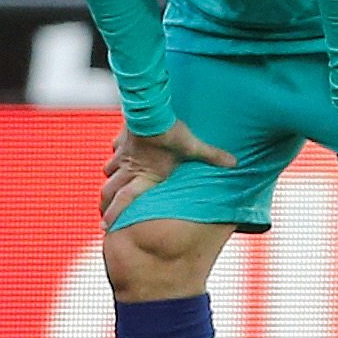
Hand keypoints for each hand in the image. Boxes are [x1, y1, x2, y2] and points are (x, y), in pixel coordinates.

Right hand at [100, 121, 236, 228]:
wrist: (150, 110)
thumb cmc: (169, 132)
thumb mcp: (192, 146)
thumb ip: (212, 155)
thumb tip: (233, 163)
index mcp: (145, 176)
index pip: (124, 200)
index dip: (114, 214)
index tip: (105, 227)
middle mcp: (130, 168)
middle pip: (109, 190)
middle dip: (105, 203)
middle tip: (103, 212)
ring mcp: (122, 154)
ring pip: (108, 171)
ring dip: (110, 179)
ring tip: (111, 185)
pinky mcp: (121, 139)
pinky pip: (114, 150)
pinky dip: (116, 155)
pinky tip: (120, 153)